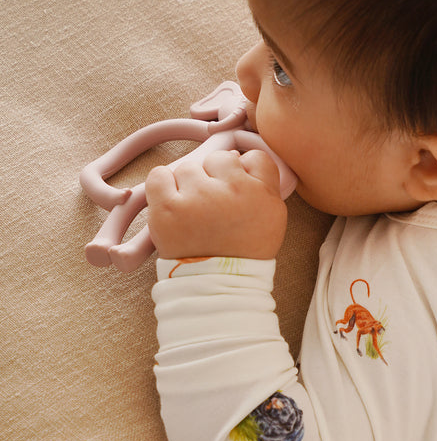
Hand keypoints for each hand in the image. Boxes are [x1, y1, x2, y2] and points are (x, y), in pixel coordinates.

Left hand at [146, 149, 287, 260]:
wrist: (219, 283)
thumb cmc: (245, 250)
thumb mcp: (272, 216)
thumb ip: (262, 183)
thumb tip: (237, 158)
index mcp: (261, 192)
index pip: (254, 158)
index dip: (242, 171)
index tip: (235, 188)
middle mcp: (232, 190)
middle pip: (219, 159)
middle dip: (215, 178)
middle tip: (213, 204)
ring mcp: (198, 197)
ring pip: (190, 167)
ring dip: (189, 184)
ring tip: (193, 209)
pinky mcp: (168, 207)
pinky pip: (160, 175)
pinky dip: (163, 185)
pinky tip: (172, 202)